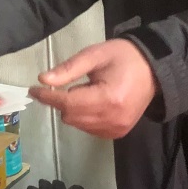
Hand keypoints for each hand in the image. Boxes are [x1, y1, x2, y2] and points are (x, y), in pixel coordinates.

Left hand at [29, 38, 155, 138]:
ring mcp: (116, 129)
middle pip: (70, 116)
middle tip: (70, 83)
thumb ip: (69, 68)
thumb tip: (43, 80)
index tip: (34, 89)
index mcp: (109, 98)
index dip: (48, 96)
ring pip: (78, 124)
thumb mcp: (95, 55)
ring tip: (88, 91)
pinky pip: (88, 129)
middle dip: (62, 101)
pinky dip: (83, 117)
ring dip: (73, 109)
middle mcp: (112, 119)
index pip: (68, 103)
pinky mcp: (117, 133)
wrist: (154, 71)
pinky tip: (93, 102)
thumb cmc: (123, 57)